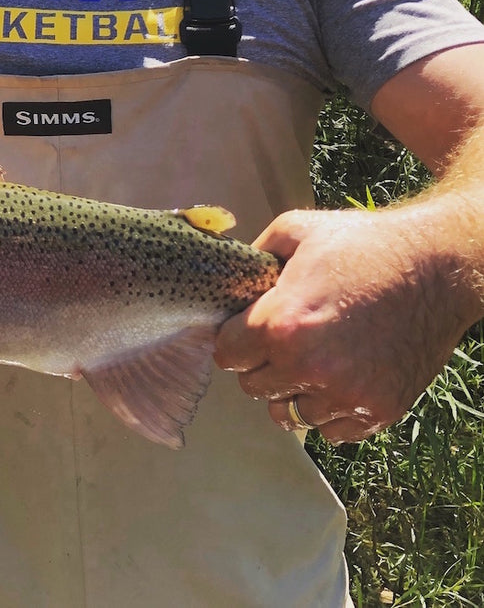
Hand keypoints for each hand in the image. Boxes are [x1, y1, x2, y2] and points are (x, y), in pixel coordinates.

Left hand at [214, 207, 472, 442]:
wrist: (436, 265)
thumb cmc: (362, 243)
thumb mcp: (295, 231)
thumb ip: (253, 257)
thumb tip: (228, 278)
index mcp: (281, 325)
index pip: (227, 355)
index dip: (234, 338)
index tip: (248, 329)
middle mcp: (309, 368)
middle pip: (253, 387)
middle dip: (260, 363)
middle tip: (281, 340)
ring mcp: (346, 395)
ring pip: (289, 414)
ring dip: (292, 390)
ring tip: (311, 359)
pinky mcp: (380, 411)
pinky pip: (332, 431)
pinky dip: (329, 410)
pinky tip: (338, 377)